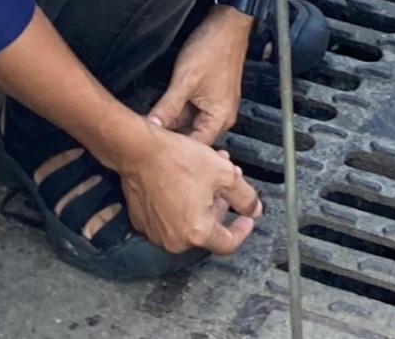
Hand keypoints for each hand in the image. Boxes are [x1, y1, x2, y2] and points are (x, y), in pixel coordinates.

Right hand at [118, 119, 260, 256]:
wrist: (139, 151)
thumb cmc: (178, 160)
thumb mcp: (224, 173)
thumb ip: (244, 196)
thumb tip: (255, 211)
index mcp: (198, 232)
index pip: (228, 243)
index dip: (242, 230)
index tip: (246, 219)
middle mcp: (176, 240)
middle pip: (207, 230)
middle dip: (219, 206)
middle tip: (223, 184)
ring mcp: (157, 233)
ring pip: (188, 223)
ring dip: (200, 204)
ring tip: (204, 178)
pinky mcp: (143, 223)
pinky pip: (168, 219)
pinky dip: (179, 206)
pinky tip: (183, 183)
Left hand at [148, 9, 250, 145]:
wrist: (227, 22)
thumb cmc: (213, 47)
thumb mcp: (185, 80)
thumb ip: (168, 107)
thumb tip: (151, 125)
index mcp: (220, 118)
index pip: (194, 147)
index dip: (173, 150)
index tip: (152, 150)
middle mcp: (221, 116)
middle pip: (192, 137)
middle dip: (171, 138)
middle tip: (149, 140)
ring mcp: (216, 105)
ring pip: (190, 123)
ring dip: (174, 124)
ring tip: (153, 127)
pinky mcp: (211, 95)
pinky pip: (192, 111)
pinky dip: (179, 112)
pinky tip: (163, 111)